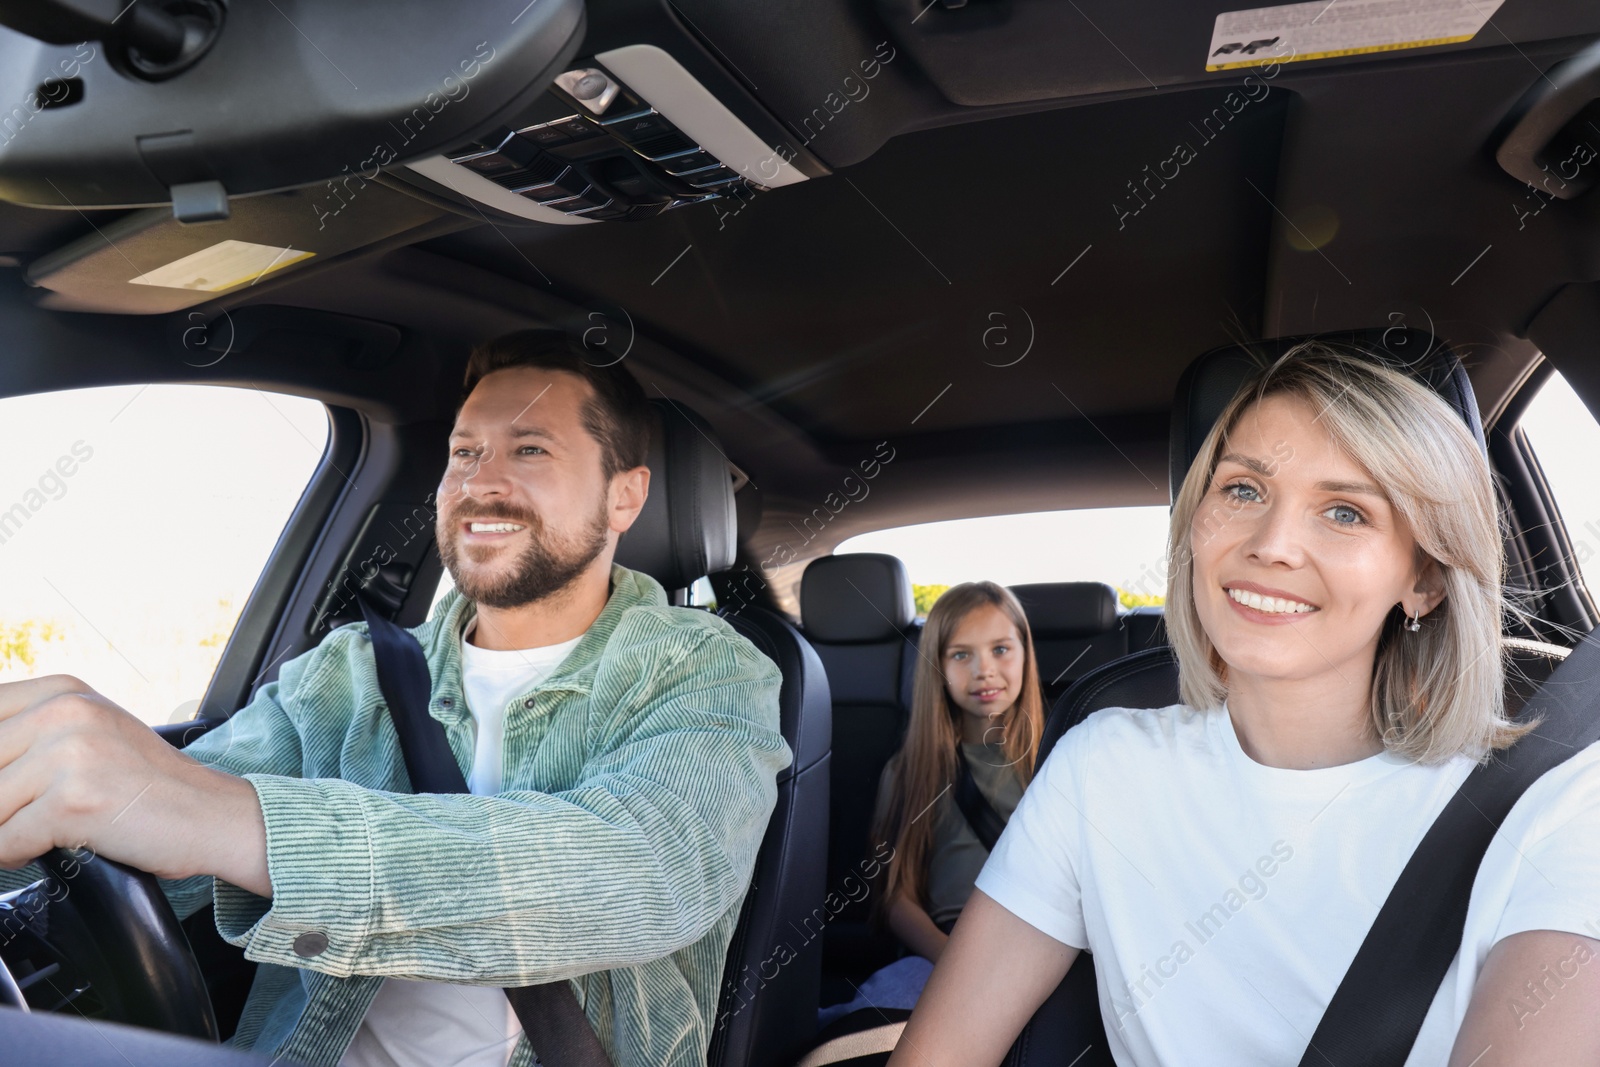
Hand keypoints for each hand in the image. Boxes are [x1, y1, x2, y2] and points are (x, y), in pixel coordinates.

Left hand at [0, 675, 269, 895]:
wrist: (211, 815)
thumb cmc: (149, 786)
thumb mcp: (90, 735)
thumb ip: (30, 737)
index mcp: (63, 691)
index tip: (16, 787)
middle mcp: (65, 712)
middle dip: (1, 802)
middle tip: (30, 813)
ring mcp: (70, 754)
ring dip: (5, 830)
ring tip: (41, 831)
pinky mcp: (74, 802)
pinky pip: (4, 842)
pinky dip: (16, 855)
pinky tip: (50, 847)